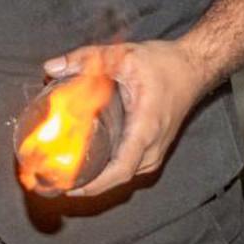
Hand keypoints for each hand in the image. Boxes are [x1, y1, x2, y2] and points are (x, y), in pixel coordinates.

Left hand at [41, 39, 210, 199]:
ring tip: (65, 175)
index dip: (92, 184)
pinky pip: (128, 168)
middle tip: (54, 180)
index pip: (119, 170)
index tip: (67, 187)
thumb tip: (50, 68)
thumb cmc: (164, 65)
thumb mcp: (122, 56)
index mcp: (145, 129)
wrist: (193, 69)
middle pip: (117, 179)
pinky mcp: (152, 150)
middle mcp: (152, 147)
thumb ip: (86, 59)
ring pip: (123, 176)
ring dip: (96, 180)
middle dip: (86, 185)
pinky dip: (107, 172)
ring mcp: (155, 152)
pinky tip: (87, 166)